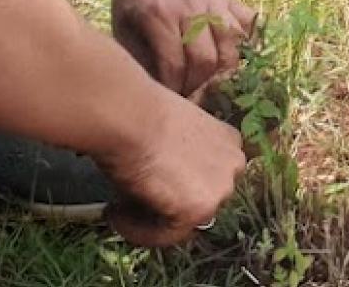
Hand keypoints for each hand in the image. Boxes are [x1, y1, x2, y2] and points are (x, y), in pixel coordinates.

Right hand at [97, 99, 247, 246]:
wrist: (128, 115)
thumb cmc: (139, 113)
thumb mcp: (171, 131)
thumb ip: (179, 156)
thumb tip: (157, 181)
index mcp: (229, 141)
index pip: (210, 177)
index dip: (179, 185)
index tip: (152, 185)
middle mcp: (234, 166)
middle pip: (201, 200)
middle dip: (169, 204)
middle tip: (132, 199)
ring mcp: (220, 190)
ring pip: (185, 221)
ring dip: (152, 219)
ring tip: (119, 207)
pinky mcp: (198, 210)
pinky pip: (166, 235)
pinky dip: (137, 230)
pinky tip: (115, 213)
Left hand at [112, 0, 256, 98]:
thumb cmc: (133, 3)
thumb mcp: (123, 30)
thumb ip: (140, 61)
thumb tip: (162, 96)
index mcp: (159, 15)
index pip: (174, 65)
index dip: (175, 90)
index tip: (173, 101)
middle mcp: (190, 8)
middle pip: (206, 59)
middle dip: (200, 86)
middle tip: (193, 97)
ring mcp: (213, 2)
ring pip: (232, 46)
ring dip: (224, 72)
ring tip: (212, 85)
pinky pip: (250, 23)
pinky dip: (249, 44)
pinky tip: (239, 60)